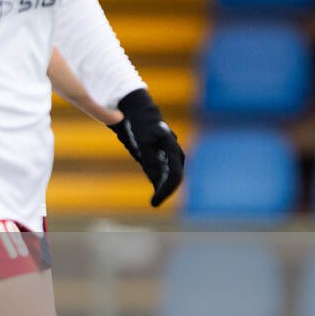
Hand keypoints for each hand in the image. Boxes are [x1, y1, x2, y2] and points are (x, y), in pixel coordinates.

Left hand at [108, 88, 184, 206]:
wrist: (139, 112)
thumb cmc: (141, 125)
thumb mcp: (143, 142)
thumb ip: (150, 159)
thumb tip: (156, 178)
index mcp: (173, 150)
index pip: (175, 176)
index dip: (167, 190)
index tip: (155, 201)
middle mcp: (174, 154)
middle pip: (175, 177)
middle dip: (166, 191)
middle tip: (154, 203)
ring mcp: (169, 155)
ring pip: (169, 175)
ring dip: (163, 187)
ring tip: (155, 200)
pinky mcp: (161, 155)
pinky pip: (162, 171)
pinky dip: (159, 181)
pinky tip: (155, 190)